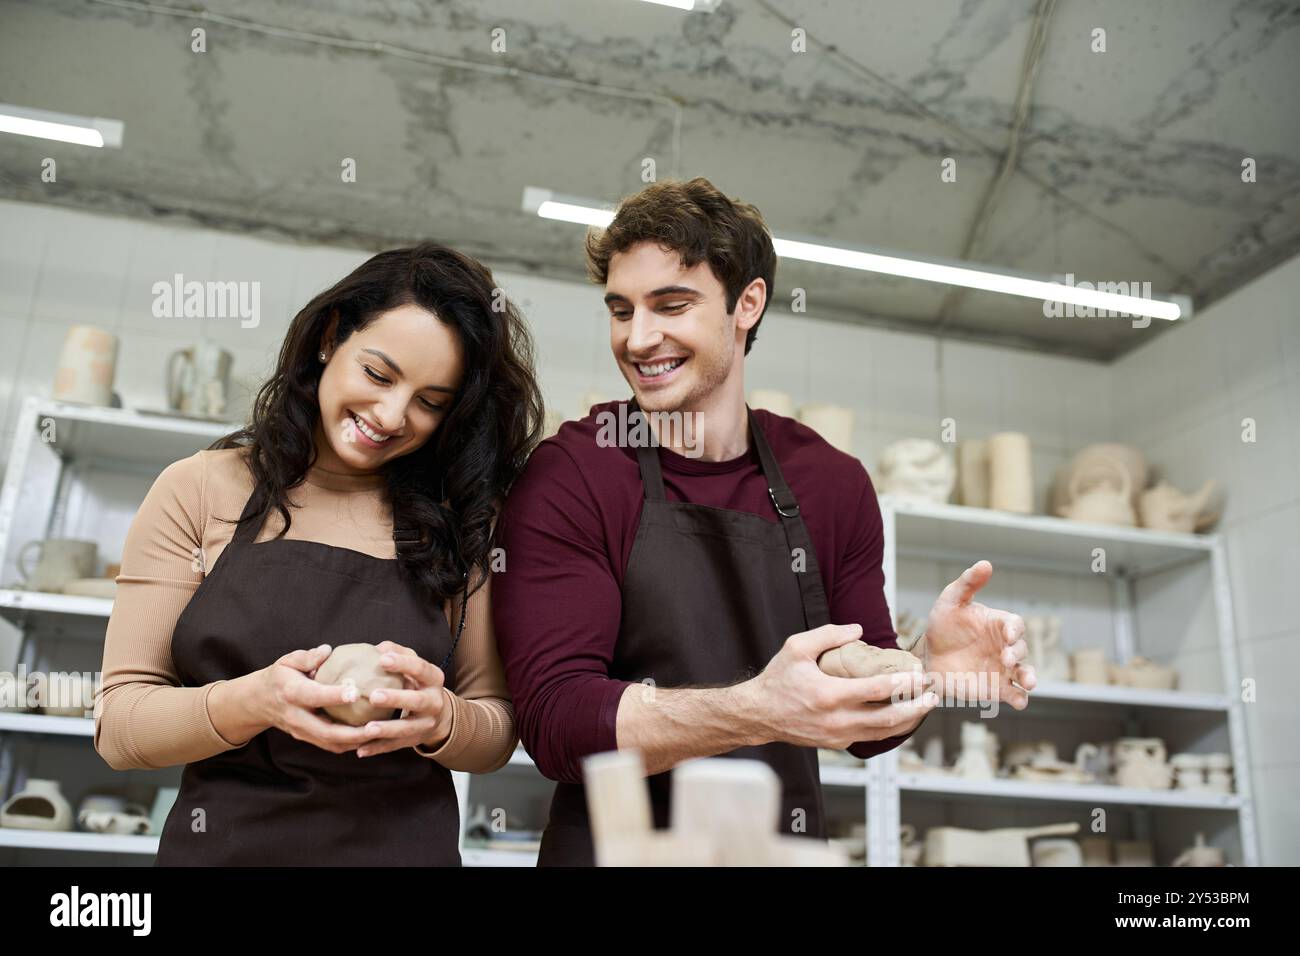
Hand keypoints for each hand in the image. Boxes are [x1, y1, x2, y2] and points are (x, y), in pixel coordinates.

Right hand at [256, 644, 382, 753]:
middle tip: (377, 727)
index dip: (334, 695)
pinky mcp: (307, 738)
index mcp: (292, 692)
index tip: (356, 692)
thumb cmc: (279, 677)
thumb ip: (307, 657)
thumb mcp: (287, 661)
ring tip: (379, 735)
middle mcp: (297, 716)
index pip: (314, 696)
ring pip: (331, 744)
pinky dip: (351, 744)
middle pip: (326, 731)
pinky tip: (371, 736)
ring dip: (356, 743)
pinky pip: (331, 745)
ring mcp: (302, 731)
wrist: (258, 701)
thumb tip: (327, 651)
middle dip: (353, 733)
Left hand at [354, 640, 451, 757]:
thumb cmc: (417, 683)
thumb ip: (399, 654)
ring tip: (367, 729)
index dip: (403, 664)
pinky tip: (360, 750)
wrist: (438, 715)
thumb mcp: (415, 667)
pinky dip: (377, 748)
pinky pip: (394, 746)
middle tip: (373, 696)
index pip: (421, 669)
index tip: (382, 659)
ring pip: (406, 728)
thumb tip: (379, 648)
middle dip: (396, 699)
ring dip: (387, 729)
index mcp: (433, 679)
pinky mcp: (414, 740)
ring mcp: (425, 723)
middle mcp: (434, 702)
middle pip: (417, 701)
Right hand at [746, 623, 936, 749]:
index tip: (918, 675)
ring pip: (883, 733)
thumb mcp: (796, 648)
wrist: (759, 714)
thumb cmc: (777, 680)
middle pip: (888, 718)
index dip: (902, 683)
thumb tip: (858, 630)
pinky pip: (870, 737)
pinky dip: (889, 729)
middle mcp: (837, 720)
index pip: (876, 691)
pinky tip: (901, 717)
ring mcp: (838, 735)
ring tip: (924, 707)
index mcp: (829, 695)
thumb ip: (828, 635)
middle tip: (932, 695)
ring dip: (908, 721)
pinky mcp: (837, 743)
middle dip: (915, 707)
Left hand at [922, 560, 1036, 709]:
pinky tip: (1019, 701)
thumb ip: (968, 583)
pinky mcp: (997, 688)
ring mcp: (1003, 669)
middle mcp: (1006, 647)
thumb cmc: (943, 625)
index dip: (1015, 630)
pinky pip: (1015, 695)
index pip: (1016, 625)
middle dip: (1018, 654)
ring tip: (1029, 684)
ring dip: (1030, 678)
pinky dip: (1021, 699)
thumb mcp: (950, 601)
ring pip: (1025, 674)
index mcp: (999, 624)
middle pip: (1022, 650)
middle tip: (1005, 659)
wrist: (928, 656)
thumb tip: (986, 564)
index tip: (1008, 636)